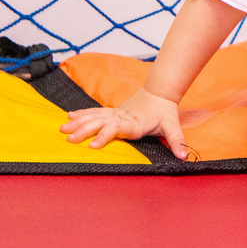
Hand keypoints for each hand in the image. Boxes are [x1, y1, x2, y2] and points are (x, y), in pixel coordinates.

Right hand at [60, 87, 190, 159]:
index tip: (92, 146)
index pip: (116, 128)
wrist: (160, 91)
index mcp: (134, 123)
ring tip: (62, 128)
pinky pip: (95, 111)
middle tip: (68, 139)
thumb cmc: (165, 111)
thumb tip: (185, 156)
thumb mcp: (173, 126)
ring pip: (94, 116)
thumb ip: (177, 141)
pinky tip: (69, 116)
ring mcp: (116, 112)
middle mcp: (122, 117)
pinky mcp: (113, 110)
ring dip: (78, 122)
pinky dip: (82, 113)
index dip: (104, 136)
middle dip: (84, 131)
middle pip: (100, 123)